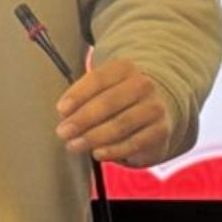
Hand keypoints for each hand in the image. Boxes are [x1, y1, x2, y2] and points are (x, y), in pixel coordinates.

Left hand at [55, 58, 171, 167]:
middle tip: (62, 132)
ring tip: (74, 145)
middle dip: (82, 119)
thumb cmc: (119, 99)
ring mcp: (153, 108)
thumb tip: (64, 114)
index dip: (78, 95)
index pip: (98, 79)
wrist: (158, 108)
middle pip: (108, 102)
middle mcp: (142, 85)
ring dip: (93, 137)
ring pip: (121, 124)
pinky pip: (134, 143)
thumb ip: (84, 97)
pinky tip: (97, 153)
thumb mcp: (103, 89)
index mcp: (124, 68)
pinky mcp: (160, 131)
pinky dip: (113, 150)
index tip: (61, 110)